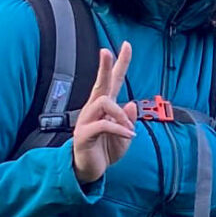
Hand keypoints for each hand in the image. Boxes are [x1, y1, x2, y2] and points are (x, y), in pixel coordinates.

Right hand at [71, 41, 138, 186]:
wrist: (89, 170)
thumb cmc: (105, 151)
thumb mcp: (124, 137)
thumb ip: (128, 121)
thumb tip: (131, 104)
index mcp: (105, 108)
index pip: (113, 81)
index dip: (119, 64)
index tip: (125, 45)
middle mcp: (94, 110)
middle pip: (100, 83)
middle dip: (104, 66)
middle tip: (106, 50)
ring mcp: (87, 120)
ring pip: (104, 103)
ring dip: (121, 115)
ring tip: (129, 130)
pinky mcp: (84, 134)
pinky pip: (104, 125)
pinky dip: (120, 129)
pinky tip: (130, 136)